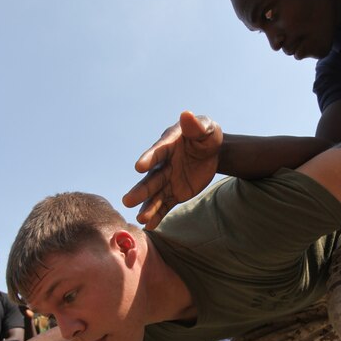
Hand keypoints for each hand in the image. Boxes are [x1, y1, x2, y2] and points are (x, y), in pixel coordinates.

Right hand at [122, 111, 222, 228]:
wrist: (213, 152)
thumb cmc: (206, 135)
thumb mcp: (206, 129)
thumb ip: (197, 125)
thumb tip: (187, 114)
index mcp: (168, 145)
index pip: (157, 152)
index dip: (148, 159)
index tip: (138, 167)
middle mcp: (164, 164)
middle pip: (151, 178)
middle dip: (141, 190)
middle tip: (127, 201)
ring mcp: (168, 180)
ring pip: (155, 195)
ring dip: (148, 206)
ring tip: (140, 218)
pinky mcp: (175, 192)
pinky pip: (165, 205)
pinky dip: (158, 215)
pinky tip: (149, 225)